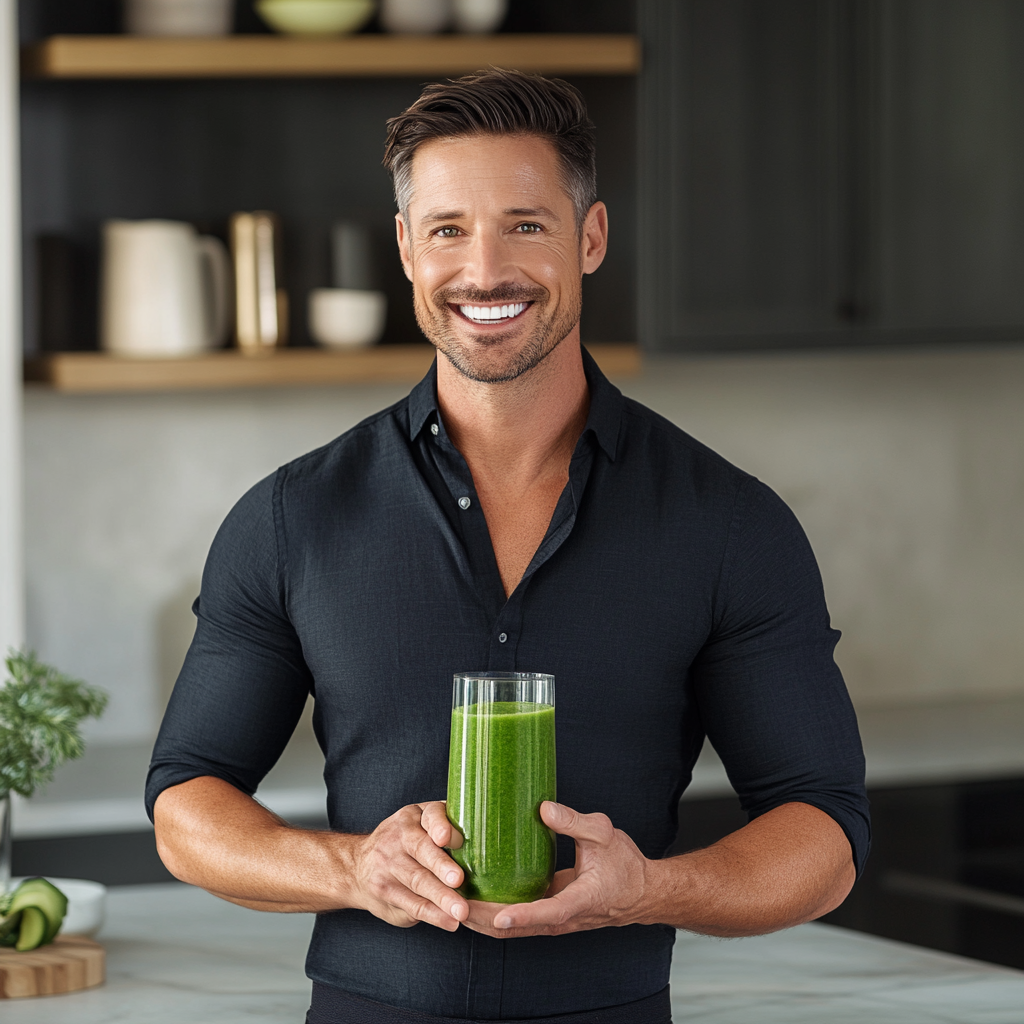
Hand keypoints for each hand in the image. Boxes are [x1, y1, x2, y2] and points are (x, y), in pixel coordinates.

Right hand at [345, 801, 468, 931]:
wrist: (357, 865)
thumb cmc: (407, 844)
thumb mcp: (423, 827)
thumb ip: (448, 832)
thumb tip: (490, 850)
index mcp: (416, 816)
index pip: (430, 815)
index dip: (440, 825)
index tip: (450, 838)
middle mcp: (399, 835)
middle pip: (422, 850)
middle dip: (441, 866)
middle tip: (459, 880)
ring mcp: (388, 862)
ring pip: (418, 880)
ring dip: (441, 898)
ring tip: (461, 911)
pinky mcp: (383, 889)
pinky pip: (411, 903)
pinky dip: (432, 914)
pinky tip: (449, 922)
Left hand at [462, 802, 652, 938]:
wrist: (641, 892)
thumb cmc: (625, 865)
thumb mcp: (604, 835)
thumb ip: (574, 822)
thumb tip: (542, 809)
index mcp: (581, 901)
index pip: (549, 913)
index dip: (523, 916)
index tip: (498, 916)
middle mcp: (564, 918)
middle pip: (519, 928)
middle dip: (484, 920)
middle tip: (454, 905)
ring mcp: (554, 921)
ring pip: (513, 929)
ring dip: (482, 921)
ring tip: (452, 903)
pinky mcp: (548, 916)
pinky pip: (516, 920)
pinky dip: (492, 915)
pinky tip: (472, 900)